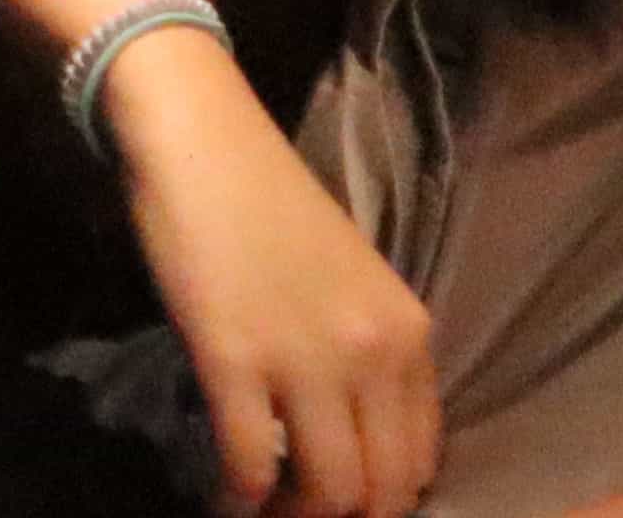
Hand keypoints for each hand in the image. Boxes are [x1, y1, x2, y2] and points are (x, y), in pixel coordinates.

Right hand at [109, 35, 442, 514]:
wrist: (201, 142)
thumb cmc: (267, 205)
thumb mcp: (349, 283)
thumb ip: (366, 355)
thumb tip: (352, 441)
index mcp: (410, 334)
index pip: (421, 461)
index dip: (380, 501)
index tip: (339, 501)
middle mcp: (374, 352)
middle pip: (381, 490)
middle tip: (297, 514)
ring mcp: (307, 357)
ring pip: (327, 492)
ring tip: (264, 513)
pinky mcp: (235, 358)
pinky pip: (250, 465)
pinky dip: (238, 501)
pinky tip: (224, 501)